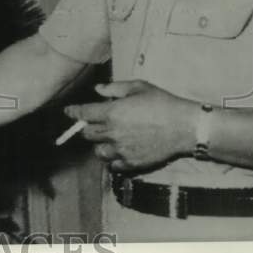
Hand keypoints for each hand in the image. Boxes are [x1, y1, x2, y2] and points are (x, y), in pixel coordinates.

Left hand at [64, 80, 197, 171]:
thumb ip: (114, 89)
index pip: (83, 114)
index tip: (68, 111)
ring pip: (98, 152)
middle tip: (94, 123)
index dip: (73, 112)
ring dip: (100, 144)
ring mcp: (122, 150)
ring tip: (108, 138)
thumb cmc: (162, 103)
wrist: (184, 127)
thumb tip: (97, 90)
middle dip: (87, 128)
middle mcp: (113, 133)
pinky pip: (113, 165)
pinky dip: (113, 159)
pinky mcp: (132, 163)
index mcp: (112, 113)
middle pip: (88, 134)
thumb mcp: (138, 87)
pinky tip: (119, 151)